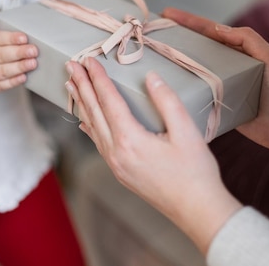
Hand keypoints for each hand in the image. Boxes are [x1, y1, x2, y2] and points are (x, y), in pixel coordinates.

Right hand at [0, 12, 37, 93]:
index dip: (10, 38)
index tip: (24, 38)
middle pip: (0, 55)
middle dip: (18, 53)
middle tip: (33, 50)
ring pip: (1, 71)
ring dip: (19, 68)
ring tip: (32, 63)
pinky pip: (1, 85)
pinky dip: (13, 82)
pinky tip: (24, 76)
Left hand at [65, 57, 241, 254]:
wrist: (197, 210)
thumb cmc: (195, 172)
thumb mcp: (186, 131)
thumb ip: (166, 100)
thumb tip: (150, 77)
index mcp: (130, 139)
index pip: (108, 100)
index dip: (98, 78)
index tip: (88, 59)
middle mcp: (116, 153)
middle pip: (94, 111)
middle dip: (82, 86)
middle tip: (71, 66)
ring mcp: (116, 165)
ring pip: (92, 127)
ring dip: (82, 104)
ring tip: (71, 86)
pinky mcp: (120, 172)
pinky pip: (98, 143)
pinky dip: (89, 126)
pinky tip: (84, 121)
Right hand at [162, 7, 268, 168]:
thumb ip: (248, 40)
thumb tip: (218, 27)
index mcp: (236, 52)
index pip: (208, 32)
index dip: (187, 22)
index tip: (166, 14)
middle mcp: (225, 67)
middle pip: (195, 50)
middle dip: (174, 39)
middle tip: (151, 34)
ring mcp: (219, 87)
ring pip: (191, 72)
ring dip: (173, 65)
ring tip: (151, 58)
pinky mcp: (216, 106)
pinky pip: (195, 97)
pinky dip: (181, 92)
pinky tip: (163, 90)